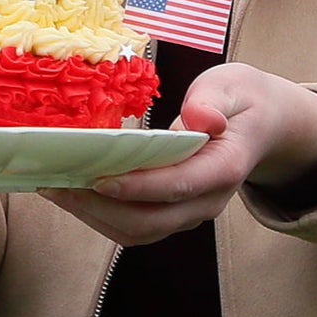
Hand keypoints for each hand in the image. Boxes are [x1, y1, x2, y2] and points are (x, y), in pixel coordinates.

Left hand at [37, 64, 316, 247]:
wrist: (263, 126)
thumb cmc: (241, 100)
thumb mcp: (232, 85)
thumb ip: (212, 99)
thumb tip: (199, 118)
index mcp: (225, 167)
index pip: (179, 185)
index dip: (138, 186)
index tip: (97, 178)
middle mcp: (208, 201)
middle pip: (151, 221)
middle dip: (100, 207)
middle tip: (58, 183)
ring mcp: (191, 213)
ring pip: (138, 231)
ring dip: (92, 216)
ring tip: (53, 188)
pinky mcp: (173, 214)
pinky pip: (134, 226)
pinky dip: (99, 215)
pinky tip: (71, 192)